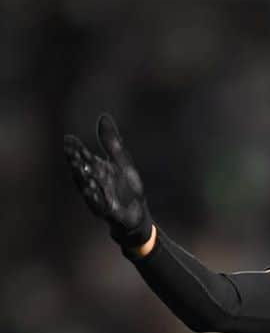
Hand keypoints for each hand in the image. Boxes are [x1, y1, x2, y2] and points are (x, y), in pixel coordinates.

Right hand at [64, 114, 152, 247]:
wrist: (137, 215)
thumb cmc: (127, 188)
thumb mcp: (122, 161)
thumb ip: (111, 142)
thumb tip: (103, 117)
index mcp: (98, 169)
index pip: (84, 156)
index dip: (76, 149)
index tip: (69, 139)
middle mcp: (95, 182)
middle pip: (83, 171)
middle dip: (76, 162)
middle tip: (70, 152)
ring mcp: (99, 197)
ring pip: (88, 187)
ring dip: (83, 179)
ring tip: (79, 169)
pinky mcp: (108, 211)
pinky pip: (99, 204)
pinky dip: (94, 197)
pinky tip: (89, 190)